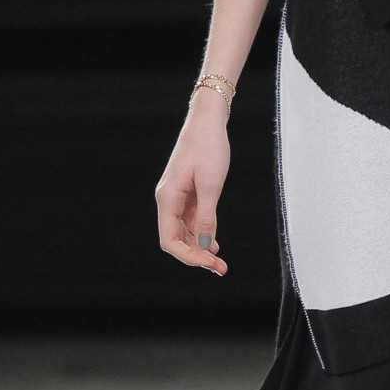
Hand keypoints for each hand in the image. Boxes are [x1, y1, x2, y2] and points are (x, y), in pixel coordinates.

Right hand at [155, 99, 230, 274]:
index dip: (188, 257)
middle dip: (195, 256)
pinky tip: (214, 243)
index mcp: (168, 198)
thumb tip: (203, 246)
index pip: (170, 241)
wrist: (208, 121)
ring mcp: (176, 197)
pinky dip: (201, 234)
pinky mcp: (186, 193)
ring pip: (183, 232)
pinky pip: (190, 221)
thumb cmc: (209, 147)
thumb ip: (206, 217)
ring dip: (199, 248)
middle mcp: (168, 200)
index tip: (211, 263)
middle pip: (175, 240)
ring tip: (220, 261)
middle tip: (221, 268)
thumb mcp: (211, 184)